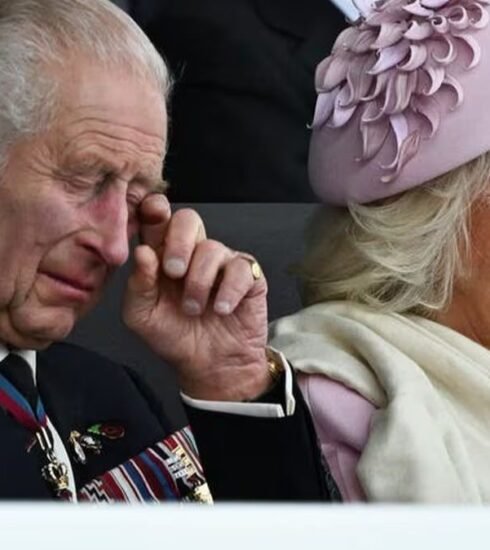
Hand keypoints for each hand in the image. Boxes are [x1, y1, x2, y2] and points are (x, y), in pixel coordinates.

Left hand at [122, 195, 269, 400]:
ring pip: (212, 248)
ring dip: (199, 282)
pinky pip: (241, 268)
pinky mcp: (248, 276)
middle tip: (173, 272)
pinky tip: (221, 309)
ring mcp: (221, 263)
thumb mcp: (143, 316)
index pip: (158, 219)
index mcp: (162, 256)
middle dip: (179, 242)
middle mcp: (192, 253)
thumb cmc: (174, 338)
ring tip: (194, 309)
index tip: (153, 213)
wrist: (210, 366)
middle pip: (188, 219)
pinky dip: (229, 290)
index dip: (155, 209)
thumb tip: (143, 252)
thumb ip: (138, 284)